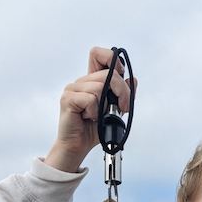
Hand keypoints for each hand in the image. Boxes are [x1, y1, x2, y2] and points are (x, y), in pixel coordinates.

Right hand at [45, 46, 136, 171]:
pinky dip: (94, 111)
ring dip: (104, 105)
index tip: (121, 76)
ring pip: (99, 87)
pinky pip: (90, 99)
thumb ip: (123, 95)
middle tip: (122, 108)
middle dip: (121, 91)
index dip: (112, 59)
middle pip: (108, 73)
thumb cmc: (94, 130)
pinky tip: (88, 118)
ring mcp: (73, 89)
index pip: (99, 54)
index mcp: (92, 81)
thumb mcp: (114, 111)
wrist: (79, 146)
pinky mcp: (68, 99)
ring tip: (98, 116)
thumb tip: (133, 80)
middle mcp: (82, 82)